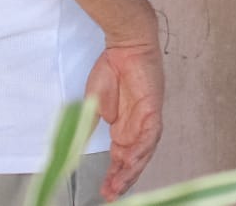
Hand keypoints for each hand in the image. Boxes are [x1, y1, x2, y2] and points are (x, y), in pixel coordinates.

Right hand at [85, 40, 164, 200]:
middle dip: (123, 178)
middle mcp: (138, 126)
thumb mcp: (94, 104)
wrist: (125, 45)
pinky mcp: (154, 109)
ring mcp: (148, 118)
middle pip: (134, 158)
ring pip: (143, 151)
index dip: (114, 174)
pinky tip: (132, 161)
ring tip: (118, 186)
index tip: (104, 191)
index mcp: (125, 126)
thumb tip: (81, 145)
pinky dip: (141, 149)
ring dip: (132, 169)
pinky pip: (150, 134)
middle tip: (110, 195)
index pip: (122, 156)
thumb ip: (92, 125)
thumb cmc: (111, 69)